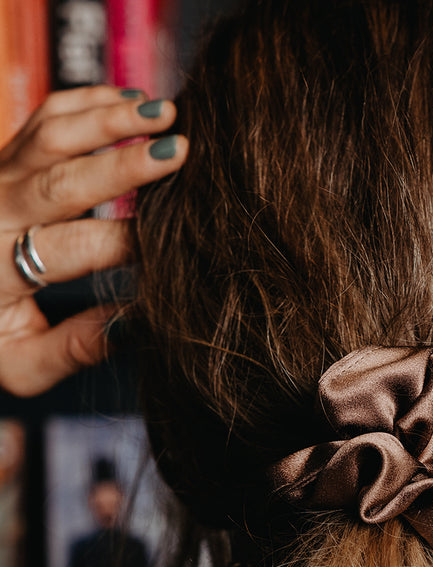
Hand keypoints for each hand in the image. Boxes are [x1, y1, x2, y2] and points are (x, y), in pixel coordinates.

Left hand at [0, 86, 187, 396]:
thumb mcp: (24, 364)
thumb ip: (79, 347)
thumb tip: (135, 323)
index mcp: (3, 269)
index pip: (78, 248)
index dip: (131, 241)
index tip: (178, 239)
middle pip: (63, 179)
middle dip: (124, 163)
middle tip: (179, 151)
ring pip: (51, 132)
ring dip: (109, 116)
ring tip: (165, 110)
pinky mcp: (7, 158)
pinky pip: (46, 116)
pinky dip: (89, 102)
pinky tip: (132, 101)